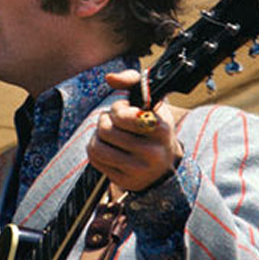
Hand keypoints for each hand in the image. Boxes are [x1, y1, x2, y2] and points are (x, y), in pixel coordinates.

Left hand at [86, 70, 183, 191]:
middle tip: (115, 124)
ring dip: (98, 136)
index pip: (121, 116)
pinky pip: (95, 159)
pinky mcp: (126, 181)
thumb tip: (110, 78)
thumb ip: (132, 81)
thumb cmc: (152, 127)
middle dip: (105, 122)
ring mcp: (140, 170)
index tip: (125, 112)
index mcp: (161, 129)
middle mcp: (154, 152)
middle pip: (105, 129)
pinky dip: (96, 149)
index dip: (117, 110)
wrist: (164, 165)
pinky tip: (109, 148)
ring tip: (110, 135)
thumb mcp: (150, 102)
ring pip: (96, 145)